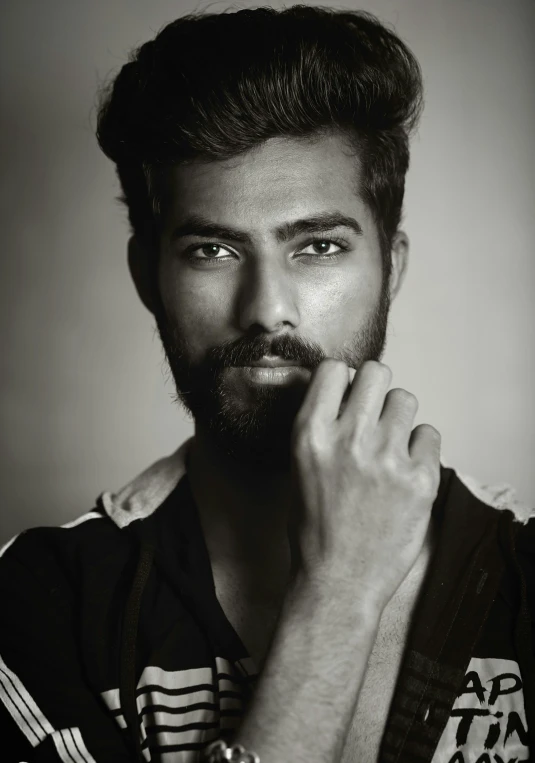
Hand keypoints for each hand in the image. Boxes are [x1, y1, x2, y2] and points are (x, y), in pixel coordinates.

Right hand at [288, 359, 440, 609]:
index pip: (334, 370)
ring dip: (399, 419)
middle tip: (375, 415)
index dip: (344, 381)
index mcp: (311, 435)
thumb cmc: (315, 531)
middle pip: (376, 372)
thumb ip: (321, 428)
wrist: (338, 583)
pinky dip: (420, 450)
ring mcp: (387, 458)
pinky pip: (430, 435)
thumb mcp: (299, 469)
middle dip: (376, 390)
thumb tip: (344, 396)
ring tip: (391, 447)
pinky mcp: (420, 479)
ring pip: (405, 399)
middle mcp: (349, 438)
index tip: (348, 396)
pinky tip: (406, 472)